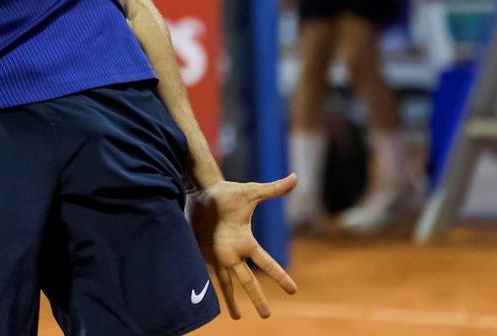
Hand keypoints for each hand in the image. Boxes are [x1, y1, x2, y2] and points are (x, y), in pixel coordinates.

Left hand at [189, 175, 298, 319]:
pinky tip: (207, 302)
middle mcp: (233, 252)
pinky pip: (205, 274)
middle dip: (257, 299)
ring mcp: (217, 254)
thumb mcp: (252, 192)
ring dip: (231, 300)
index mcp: (246, 242)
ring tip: (237, 317)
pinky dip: (206, 288)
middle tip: (267, 316)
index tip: (294, 290)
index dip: (280, 276)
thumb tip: (296, 178)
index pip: (267, 263)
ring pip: (227, 283)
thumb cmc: (227, 192)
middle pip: (248, 281)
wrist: (202, 190)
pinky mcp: (201, 252)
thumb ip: (273, 189)